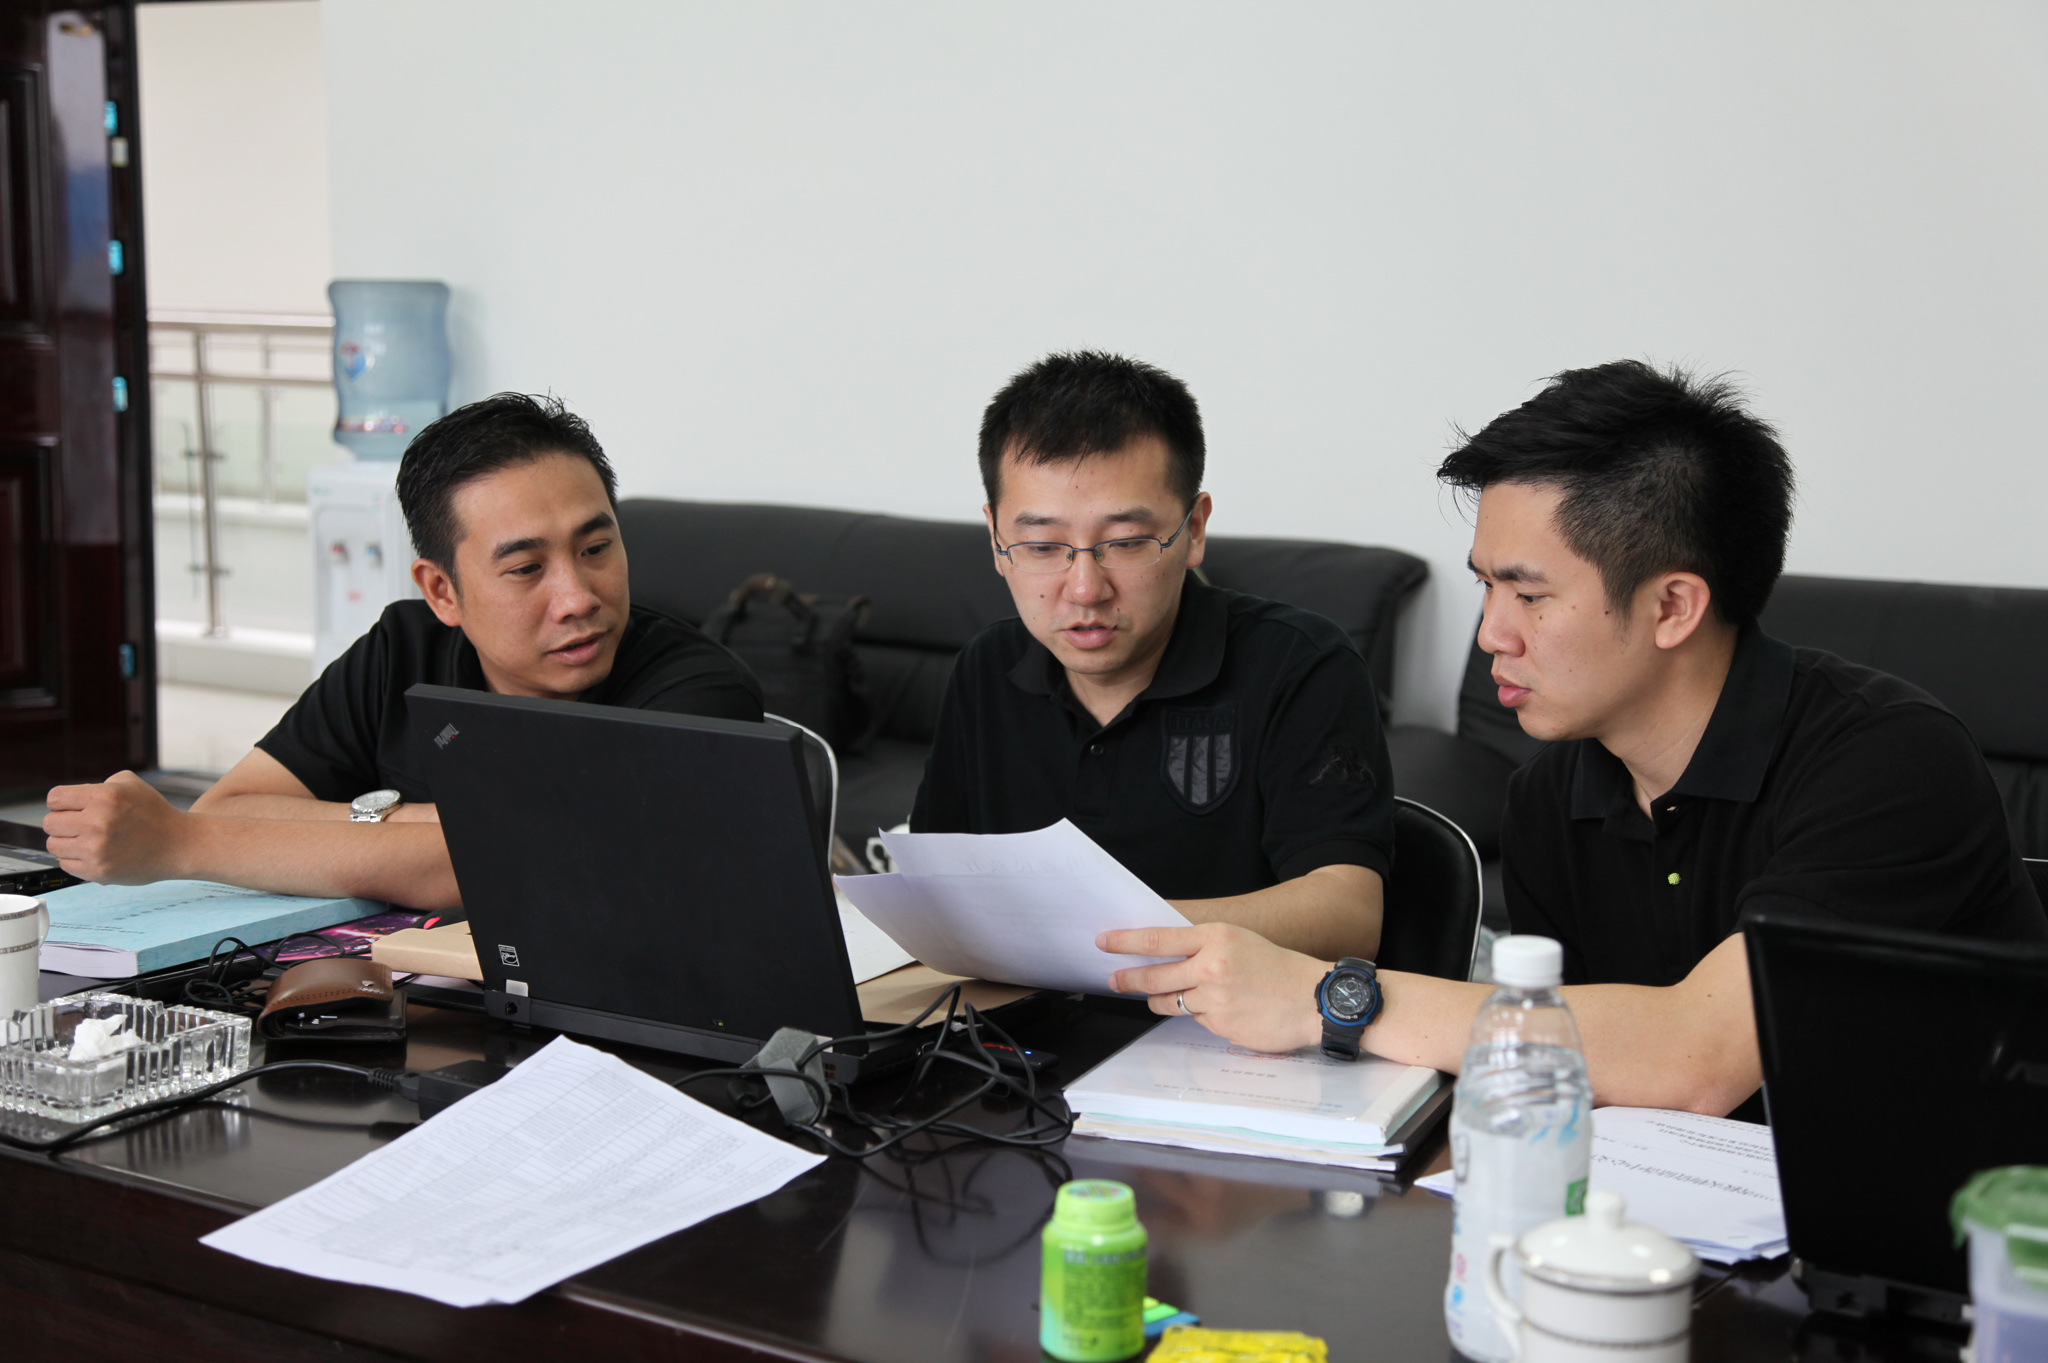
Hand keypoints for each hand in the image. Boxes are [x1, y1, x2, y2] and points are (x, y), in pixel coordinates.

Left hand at [44, 771, 190, 883]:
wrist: (179, 844)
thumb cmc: (154, 813)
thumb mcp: (131, 784)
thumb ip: (98, 785)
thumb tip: (69, 800)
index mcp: (104, 797)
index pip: (54, 799)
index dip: (62, 803)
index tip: (74, 809)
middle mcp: (97, 822)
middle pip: (50, 823)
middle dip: (63, 823)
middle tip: (82, 826)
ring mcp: (97, 849)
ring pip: (54, 845)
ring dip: (67, 842)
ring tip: (87, 840)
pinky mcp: (98, 871)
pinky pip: (65, 864)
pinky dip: (76, 859)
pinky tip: (95, 854)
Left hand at [1097, 922, 1328, 1053]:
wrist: (1314, 999)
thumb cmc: (1278, 968)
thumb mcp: (1240, 941)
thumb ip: (1204, 947)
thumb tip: (1165, 953)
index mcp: (1217, 938)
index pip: (1158, 939)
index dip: (1126, 941)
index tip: (1104, 941)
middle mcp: (1211, 966)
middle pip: (1155, 975)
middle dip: (1130, 979)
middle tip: (1114, 980)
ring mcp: (1215, 998)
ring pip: (1170, 1001)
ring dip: (1162, 1000)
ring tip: (1166, 996)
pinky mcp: (1220, 1024)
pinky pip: (1195, 1020)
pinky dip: (1199, 1015)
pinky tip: (1219, 1009)